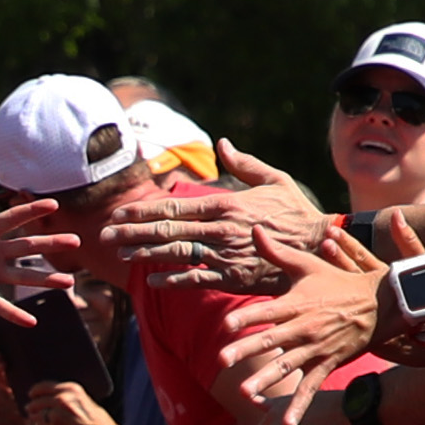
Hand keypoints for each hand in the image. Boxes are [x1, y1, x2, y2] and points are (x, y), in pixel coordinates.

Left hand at [0, 161, 81, 322]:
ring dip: (45, 280)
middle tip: (77, 240)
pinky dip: (14, 314)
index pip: (13, 218)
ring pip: (23, 276)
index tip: (53, 203)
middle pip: (27, 246)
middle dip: (51, 243)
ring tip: (69, 282)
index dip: (31, 210)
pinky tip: (33, 322)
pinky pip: (1, 305)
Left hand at [101, 151, 332, 288]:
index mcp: (225, 204)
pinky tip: (151, 280)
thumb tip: (223, 144)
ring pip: (175, 253)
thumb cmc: (297, 212)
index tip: (119, 212)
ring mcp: (224, 254)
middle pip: (166, 229)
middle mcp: (219, 229)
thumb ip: (245, 164)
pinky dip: (172, 280)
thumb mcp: (275, 180)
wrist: (320, 246)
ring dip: (145, 253)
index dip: (142, 210)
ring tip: (121, 254)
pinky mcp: (233, 277)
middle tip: (105, 235)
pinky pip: (196, 279)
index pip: (174, 206)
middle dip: (132, 232)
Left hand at [219, 209, 410, 421]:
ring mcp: (317, 349)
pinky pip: (310, 388)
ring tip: (246, 393)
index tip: (227, 324)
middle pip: (272, 340)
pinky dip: (298, 407)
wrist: (382, 304)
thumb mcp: (308, 265)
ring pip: (288, 366)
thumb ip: (276, 252)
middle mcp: (305, 328)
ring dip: (268, 380)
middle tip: (223, 360)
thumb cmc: (338, 283)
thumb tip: (252, 228)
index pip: (267, 311)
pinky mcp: (327, 365)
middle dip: (247, 350)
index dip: (248, 317)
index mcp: (297, 304)